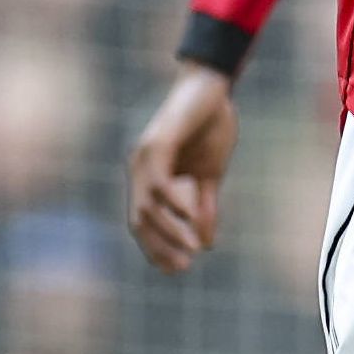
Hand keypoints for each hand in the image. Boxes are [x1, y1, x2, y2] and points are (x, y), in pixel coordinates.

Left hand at [127, 62, 238, 273]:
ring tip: (191, 248)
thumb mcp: (210, 173)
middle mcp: (140, 169)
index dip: (156, 249)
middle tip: (183, 267)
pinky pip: (160, 183)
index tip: (178, 269)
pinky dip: (174, 204)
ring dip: (169, 231)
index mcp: (149, 177)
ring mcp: (145, 156)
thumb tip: (204, 244)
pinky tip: (191, 218)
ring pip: (147, 207)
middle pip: (139, 221)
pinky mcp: (157, 142)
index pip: (143, 223)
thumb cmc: (211, 124)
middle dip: (159, 247)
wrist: (213, 85)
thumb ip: (203, 206)